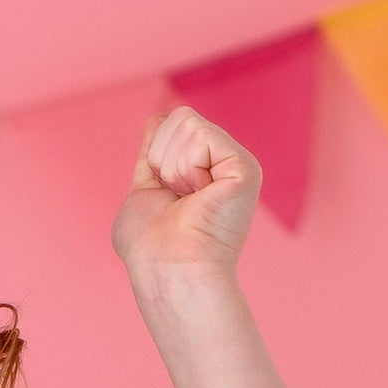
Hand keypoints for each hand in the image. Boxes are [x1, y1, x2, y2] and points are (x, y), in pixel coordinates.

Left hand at [111, 105, 260, 285]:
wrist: (168, 270)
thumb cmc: (149, 248)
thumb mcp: (143, 190)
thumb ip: (152, 155)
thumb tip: (160, 116)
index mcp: (201, 169)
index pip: (171, 126)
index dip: (154, 157)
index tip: (163, 197)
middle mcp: (223, 163)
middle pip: (179, 118)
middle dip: (162, 160)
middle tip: (176, 201)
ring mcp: (237, 163)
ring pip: (187, 123)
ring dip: (172, 169)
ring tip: (187, 202)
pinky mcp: (244, 167)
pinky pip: (200, 135)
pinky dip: (186, 168)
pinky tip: (199, 197)